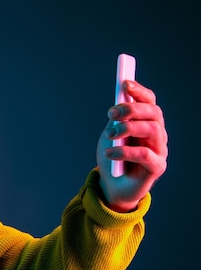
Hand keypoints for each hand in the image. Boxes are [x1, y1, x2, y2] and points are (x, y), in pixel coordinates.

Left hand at [97, 81, 167, 211]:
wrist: (111, 185)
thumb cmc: (112, 157)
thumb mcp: (111, 133)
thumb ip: (116, 119)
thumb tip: (118, 103)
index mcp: (146, 122)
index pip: (149, 101)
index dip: (139, 91)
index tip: (124, 84)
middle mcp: (157, 133)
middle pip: (153, 113)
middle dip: (131, 109)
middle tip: (112, 113)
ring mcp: (159, 150)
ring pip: (153, 130)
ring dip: (129, 128)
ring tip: (110, 135)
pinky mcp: (157, 167)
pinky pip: (146, 155)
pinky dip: (125, 151)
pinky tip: (110, 153)